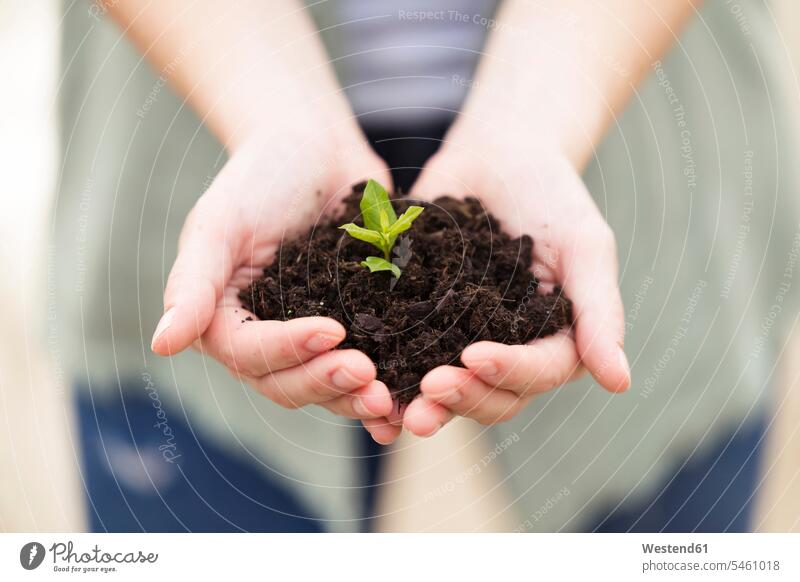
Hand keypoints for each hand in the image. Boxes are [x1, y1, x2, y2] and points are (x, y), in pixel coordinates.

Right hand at [151, 120, 396, 423]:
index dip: (288, 351)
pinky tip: (410, 401)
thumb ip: (193, 283)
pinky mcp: (355, 327)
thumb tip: (161, 345)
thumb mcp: (220, 223)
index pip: (250, 353)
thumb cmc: (261, 175)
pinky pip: (369, 365)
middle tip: (368, 376)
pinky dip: (387, 386)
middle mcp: (266, 337)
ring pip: (328, 386)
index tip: (332, 331)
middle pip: (289, 383)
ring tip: (392, 400)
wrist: (316, 147)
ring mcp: (312, 336)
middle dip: (327, 382)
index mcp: (225, 319)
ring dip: (357, 398)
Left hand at [364, 130, 630, 443]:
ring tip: (388, 406)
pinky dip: (384, 374)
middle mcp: (508, 351)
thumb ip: (599, 311)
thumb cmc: (549, 194)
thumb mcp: (584, 245)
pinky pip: (402, 356)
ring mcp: (460, 341)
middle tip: (430, 389)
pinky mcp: (419, 323)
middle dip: (461, 397)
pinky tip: (360, 378)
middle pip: (490, 395)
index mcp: (554, 341)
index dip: (508, 372)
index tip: (476, 357)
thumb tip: (620, 382)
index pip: (538, 372)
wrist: (496, 156)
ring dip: (420, 402)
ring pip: (445, 389)